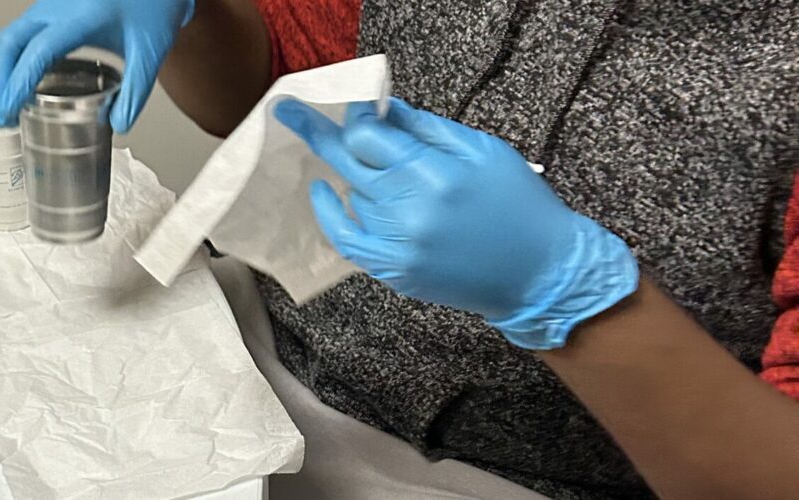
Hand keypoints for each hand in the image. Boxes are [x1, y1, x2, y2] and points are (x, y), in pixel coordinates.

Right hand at [0, 0, 195, 132]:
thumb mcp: (150, 53)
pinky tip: (20, 83)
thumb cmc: (153, 5)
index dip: (20, 82)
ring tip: (8, 105)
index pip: (39, 50)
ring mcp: (51, 4)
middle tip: (4, 116)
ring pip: (9, 35)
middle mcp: (60, 5)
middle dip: (0, 82)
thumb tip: (117, 123)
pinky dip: (12, 59)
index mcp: (84, 15)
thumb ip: (135, 93)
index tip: (11, 109)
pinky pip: (19, 33)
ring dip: (2, 71)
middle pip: (9, 42)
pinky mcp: (50, 8)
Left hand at [275, 97, 638, 348]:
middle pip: (348, 160)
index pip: (370, 135)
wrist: (539, 273)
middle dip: (318, 132)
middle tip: (289, 111)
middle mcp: (409, 209)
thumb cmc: (519, 205)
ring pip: (354, 194)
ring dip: (356, 174)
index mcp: (434, 173)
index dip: (355, 115)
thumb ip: (427, 128)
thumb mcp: (484, 150)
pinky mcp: (394, 271)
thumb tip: (384, 107)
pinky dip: (330, 214)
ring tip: (374, 166)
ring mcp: (398, 243)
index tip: (350, 102)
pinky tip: (323, 191)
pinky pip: (346, 239)